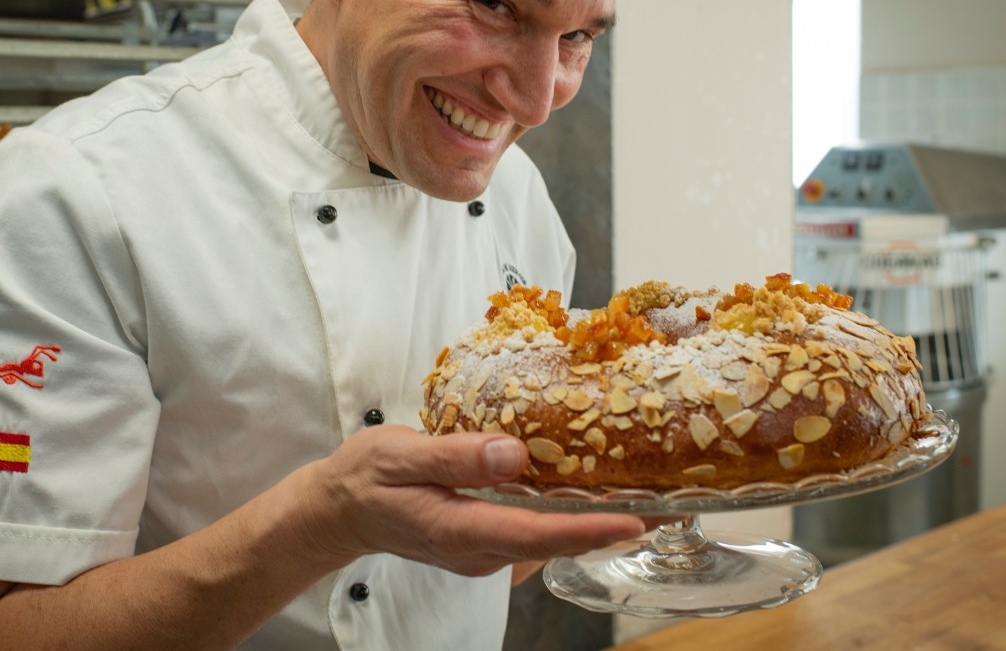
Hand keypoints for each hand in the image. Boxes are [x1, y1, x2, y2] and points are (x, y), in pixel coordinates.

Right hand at [301, 425, 646, 577]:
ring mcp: (484, 551)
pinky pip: (533, 531)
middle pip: (554, 540)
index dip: (588, 528)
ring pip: (547, 537)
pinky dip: (564, 513)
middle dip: (610, 524)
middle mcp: (480, 550)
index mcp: (460, 529)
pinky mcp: (485, 541)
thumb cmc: (365, 478)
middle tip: (667, 501)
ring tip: (643, 490)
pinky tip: (585, 485)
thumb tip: (514, 454)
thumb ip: (456, 455)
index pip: (536, 534)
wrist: (338, 509)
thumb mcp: (401, 455)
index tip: (635, 519)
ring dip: (593, 518)